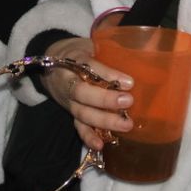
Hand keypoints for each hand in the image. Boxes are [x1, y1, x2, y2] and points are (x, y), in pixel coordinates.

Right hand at [43, 36, 133, 151]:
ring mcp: (68, 101)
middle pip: (83, 93)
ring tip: (125, 125)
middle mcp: (67, 82)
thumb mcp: (89, 45)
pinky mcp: (71, 113)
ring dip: (103, 121)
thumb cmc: (77, 52)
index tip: (129, 82)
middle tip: (128, 102)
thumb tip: (140, 56)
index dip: (108, 74)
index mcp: (72, 60)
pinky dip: (88, 137)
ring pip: (82, 113)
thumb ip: (108, 50)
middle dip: (105, 100)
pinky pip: (78, 126)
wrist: (50, 63)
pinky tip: (101, 146)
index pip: (89, 67)